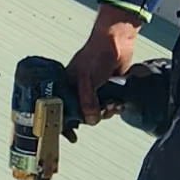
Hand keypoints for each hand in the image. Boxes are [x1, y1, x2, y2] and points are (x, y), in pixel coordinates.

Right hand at [68, 9, 138, 124]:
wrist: (116, 43)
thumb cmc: (95, 55)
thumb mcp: (86, 80)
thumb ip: (87, 101)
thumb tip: (91, 119)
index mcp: (66, 86)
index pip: (61, 110)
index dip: (64, 124)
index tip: (70, 136)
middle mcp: (78, 91)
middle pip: (81, 114)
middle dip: (92, 117)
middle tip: (100, 113)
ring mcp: (93, 92)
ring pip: (96, 112)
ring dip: (106, 112)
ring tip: (113, 105)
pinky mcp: (107, 91)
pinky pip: (108, 106)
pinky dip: (113, 108)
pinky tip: (118, 103)